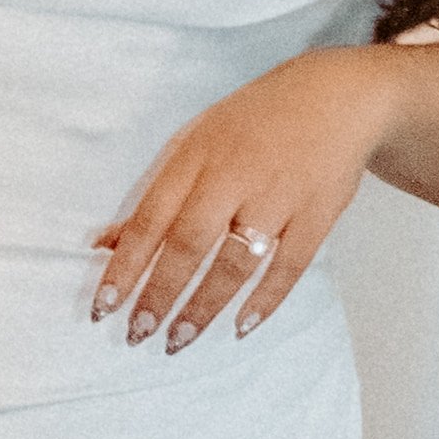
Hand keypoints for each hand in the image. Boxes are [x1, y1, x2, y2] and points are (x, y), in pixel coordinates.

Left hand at [91, 46, 409, 352]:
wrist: (334, 97)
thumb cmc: (252, 123)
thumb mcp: (195, 142)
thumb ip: (156, 193)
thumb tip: (106, 244)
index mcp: (195, 157)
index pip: (150, 218)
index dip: (125, 266)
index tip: (103, 306)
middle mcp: (234, 177)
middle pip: (189, 244)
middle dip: (160, 295)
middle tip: (138, 334)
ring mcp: (279, 197)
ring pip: (236, 262)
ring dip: (204, 307)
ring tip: (178, 340)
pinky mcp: (318, 214)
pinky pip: (290, 266)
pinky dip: (266, 300)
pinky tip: (240, 327)